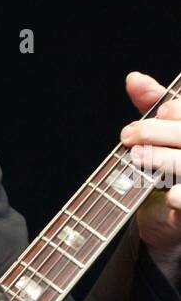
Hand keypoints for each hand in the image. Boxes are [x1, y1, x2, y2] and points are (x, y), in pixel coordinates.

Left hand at [121, 72, 180, 280]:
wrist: (169, 222)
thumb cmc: (167, 169)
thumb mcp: (160, 134)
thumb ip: (152, 105)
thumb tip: (133, 78)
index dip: (172, 111)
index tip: (153, 116)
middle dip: (156, 132)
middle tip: (127, 136)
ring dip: (163, 158)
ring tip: (136, 158)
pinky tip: (169, 195)